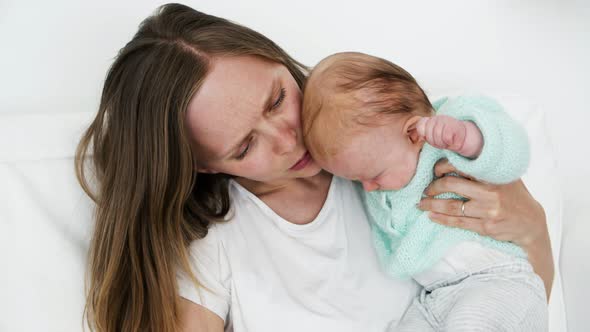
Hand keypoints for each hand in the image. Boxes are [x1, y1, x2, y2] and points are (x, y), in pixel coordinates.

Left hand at [416, 115, 482, 156]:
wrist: (466, 139)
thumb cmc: (447, 139)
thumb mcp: (433, 136)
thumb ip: (423, 133)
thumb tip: (418, 136)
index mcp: (431, 120)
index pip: (420, 125)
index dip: (424, 133)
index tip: (430, 137)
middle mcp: (438, 118)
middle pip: (429, 134)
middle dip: (434, 142)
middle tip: (441, 142)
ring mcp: (447, 120)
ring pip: (437, 136)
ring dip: (442, 143)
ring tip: (447, 142)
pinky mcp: (456, 127)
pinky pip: (446, 137)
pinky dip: (449, 142)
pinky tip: (452, 141)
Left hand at [417, 159, 546, 247]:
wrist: (530, 222)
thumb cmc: (514, 195)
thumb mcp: (505, 176)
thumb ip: (485, 167)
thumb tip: (457, 154)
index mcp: (492, 175)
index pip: (460, 165)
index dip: (442, 167)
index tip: (434, 171)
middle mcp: (489, 191)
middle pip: (451, 185)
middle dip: (433, 187)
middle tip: (425, 189)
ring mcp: (487, 210)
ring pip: (451, 206)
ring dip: (432, 205)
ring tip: (421, 204)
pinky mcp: (485, 226)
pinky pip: (458, 222)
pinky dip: (442, 219)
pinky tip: (431, 216)